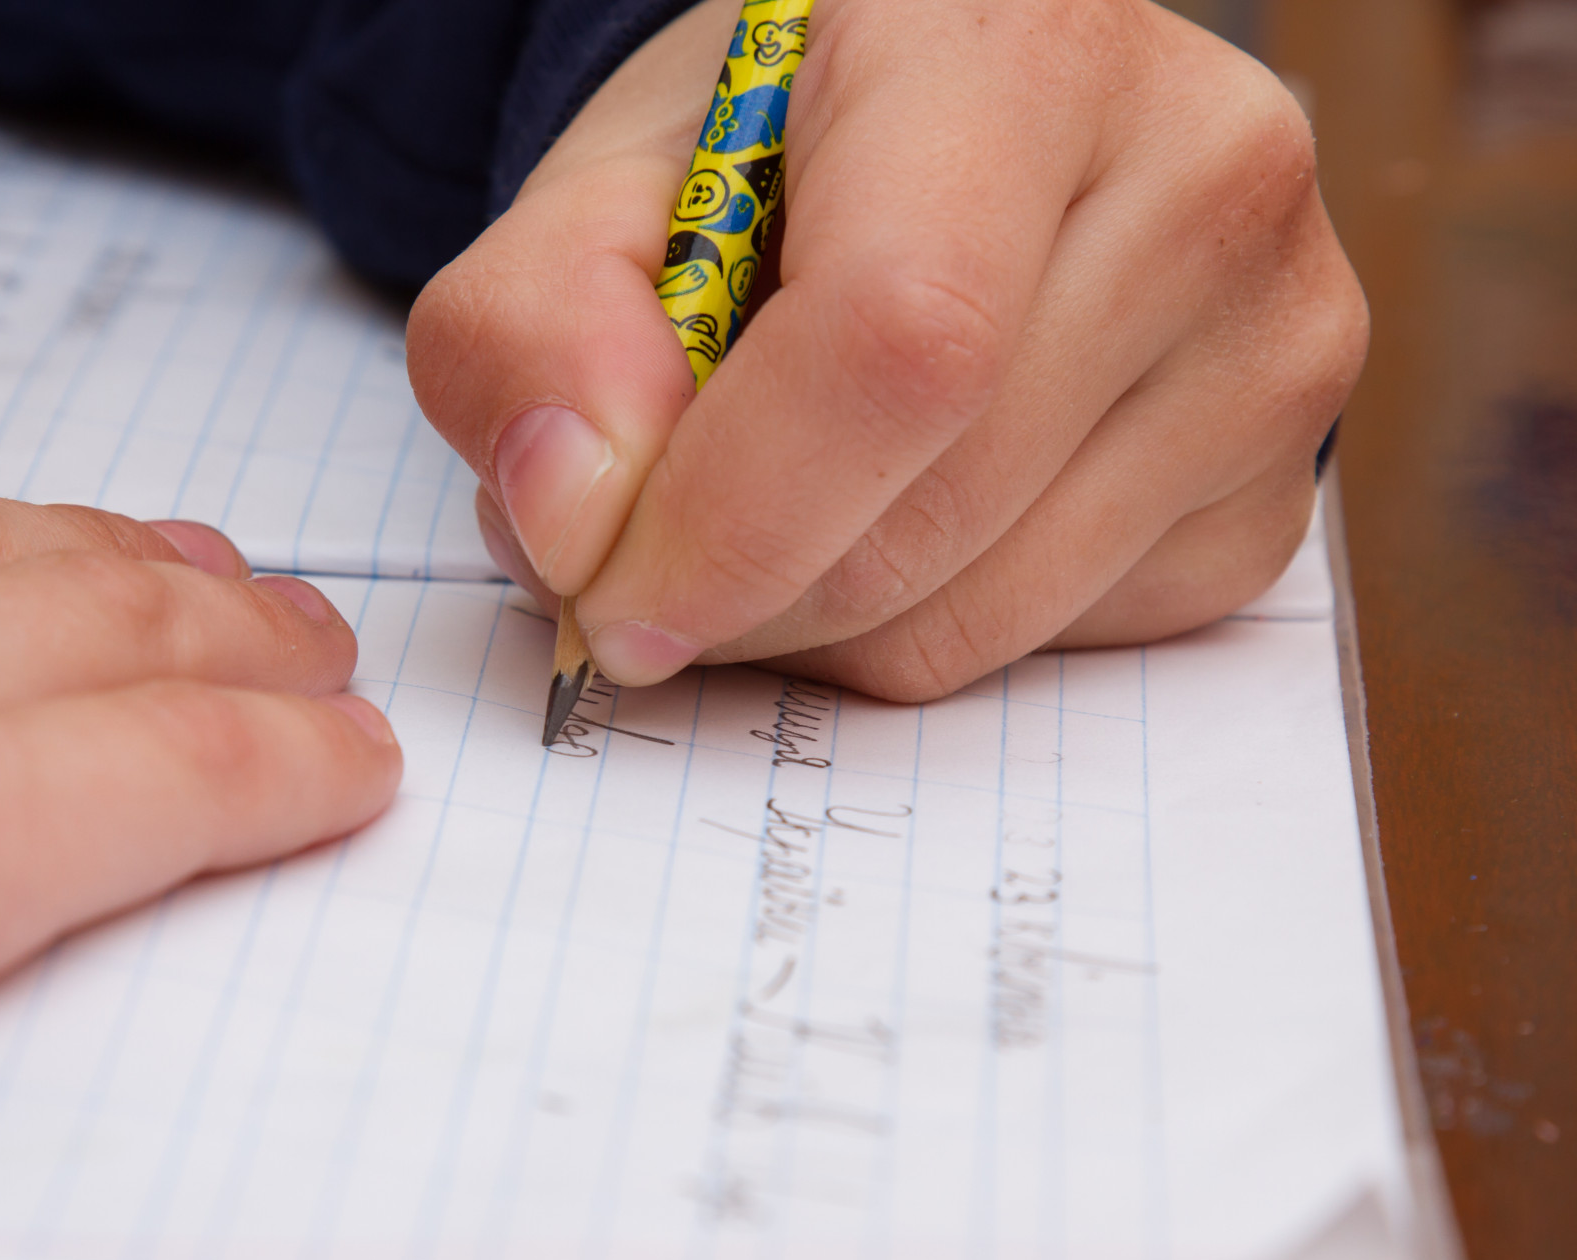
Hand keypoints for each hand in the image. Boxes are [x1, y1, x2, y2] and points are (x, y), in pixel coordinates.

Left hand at [409, 0, 1364, 698]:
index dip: (734, 513)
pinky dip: (921, 629)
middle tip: (652, 564)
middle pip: (937, 510)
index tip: (613, 599)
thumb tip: (577, 521)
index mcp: (1021, 47)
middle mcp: (1202, 176)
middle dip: (744, 595)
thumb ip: (534, 332)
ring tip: (770, 515)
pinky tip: (894, 517)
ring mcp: (1274, 343)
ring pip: (982, 619)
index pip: (902, 337)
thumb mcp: (607, 194)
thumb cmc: (778, 159)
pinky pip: (1049, 650)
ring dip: (818, 627)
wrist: (947, 152)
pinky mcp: (1274, 491)